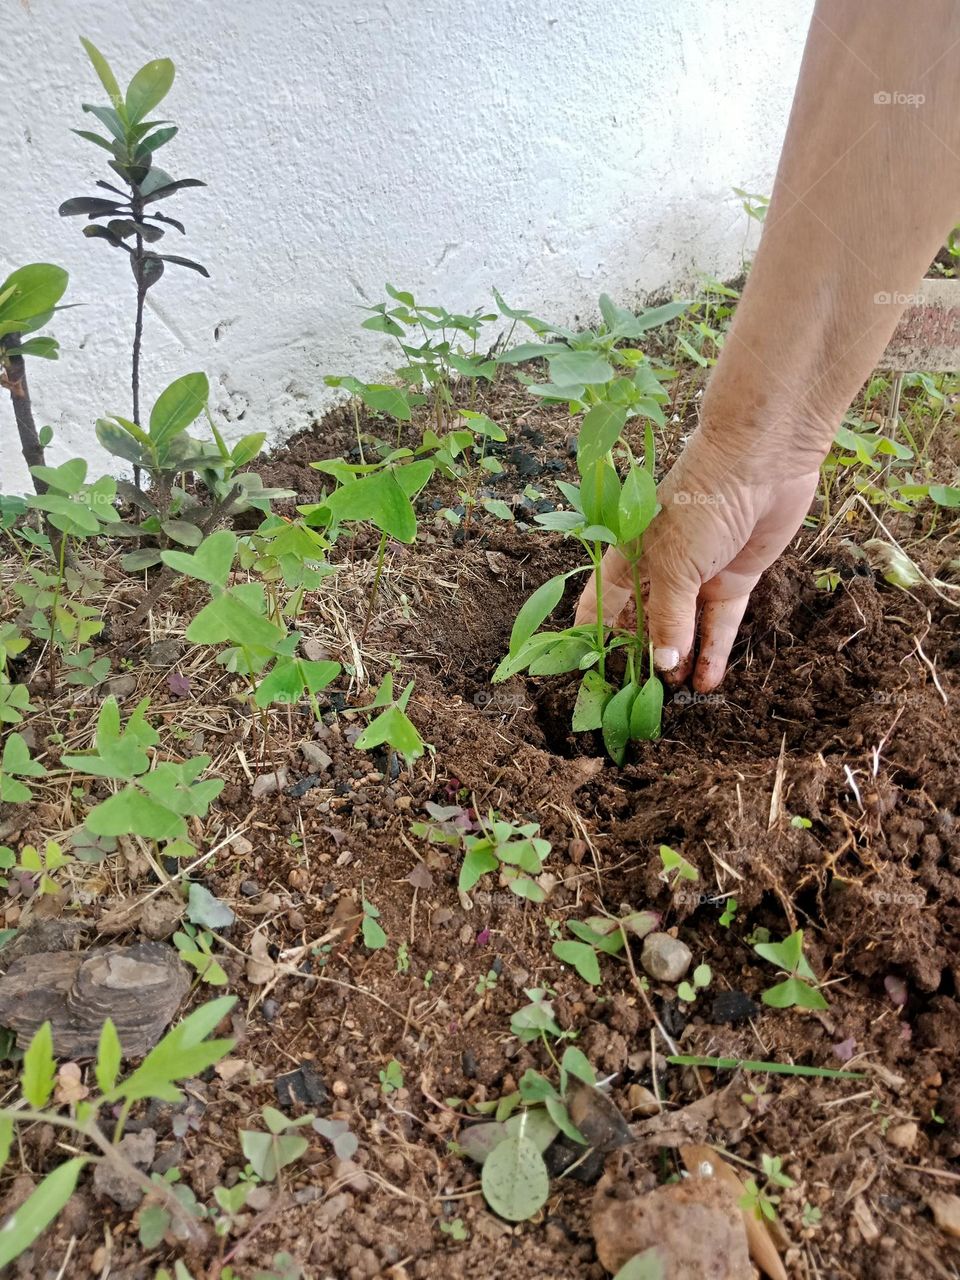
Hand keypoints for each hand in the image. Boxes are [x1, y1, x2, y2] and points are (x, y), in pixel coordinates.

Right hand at [573, 429, 819, 691]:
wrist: (763, 460)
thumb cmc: (701, 502)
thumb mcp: (675, 565)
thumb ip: (667, 619)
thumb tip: (661, 665)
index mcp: (627, 555)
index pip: (601, 603)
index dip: (593, 637)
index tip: (590, 674)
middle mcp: (658, 568)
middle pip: (643, 622)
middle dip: (642, 658)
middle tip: (639, 699)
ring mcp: (697, 574)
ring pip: (684, 628)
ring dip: (680, 661)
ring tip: (675, 699)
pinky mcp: (733, 578)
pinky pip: (719, 623)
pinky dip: (714, 651)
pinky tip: (707, 682)